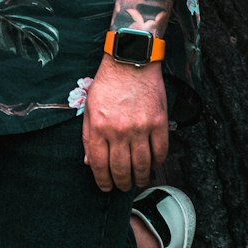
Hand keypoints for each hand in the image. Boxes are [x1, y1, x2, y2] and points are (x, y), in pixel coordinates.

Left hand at [82, 56, 168, 190]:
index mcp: (98, 127)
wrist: (130, 60)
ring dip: (140, 178)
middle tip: (123, 186)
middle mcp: (118, 130)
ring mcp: (140, 127)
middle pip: (121, 169)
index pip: (99, 165)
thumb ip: (88, 136)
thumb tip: (90, 163)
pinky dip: (157, 163)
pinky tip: (153, 164)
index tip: (106, 187)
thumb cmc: (108, 83)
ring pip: (142, 165)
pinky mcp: (158, 122)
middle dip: (121, 183)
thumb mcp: (89, 107)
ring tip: (138, 181)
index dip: (103, 181)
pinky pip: (160, 152)